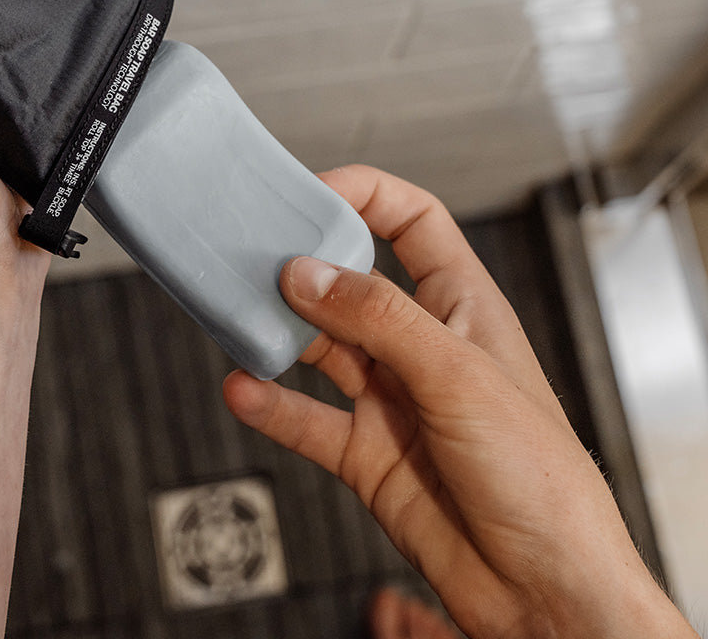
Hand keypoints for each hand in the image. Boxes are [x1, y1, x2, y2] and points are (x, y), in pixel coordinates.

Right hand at [224, 165, 695, 638]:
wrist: (542, 589)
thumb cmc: (539, 476)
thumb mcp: (458, 375)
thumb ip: (378, 319)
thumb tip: (308, 275)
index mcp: (462, 305)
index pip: (412, 222)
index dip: (365, 195)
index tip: (312, 192)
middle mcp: (421, 345)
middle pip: (351, 282)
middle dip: (305, 267)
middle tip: (257, 257)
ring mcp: (391, 398)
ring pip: (320, 348)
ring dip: (280, 334)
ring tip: (240, 318)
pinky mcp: (367, 451)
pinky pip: (306, 418)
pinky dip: (272, 404)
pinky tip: (244, 389)